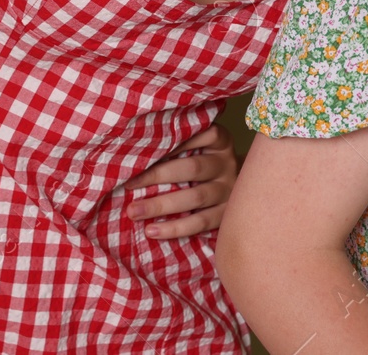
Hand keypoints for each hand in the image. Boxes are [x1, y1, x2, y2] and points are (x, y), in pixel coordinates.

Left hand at [121, 122, 239, 238]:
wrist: (240, 189)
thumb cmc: (204, 163)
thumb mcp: (200, 148)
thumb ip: (177, 145)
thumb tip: (133, 152)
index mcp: (220, 141)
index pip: (198, 135)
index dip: (172, 143)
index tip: (141, 152)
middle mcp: (227, 164)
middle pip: (193, 168)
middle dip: (157, 176)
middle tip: (128, 185)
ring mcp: (230, 190)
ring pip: (196, 197)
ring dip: (162, 205)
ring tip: (134, 212)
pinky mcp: (227, 214)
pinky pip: (201, 222)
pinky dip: (175, 227)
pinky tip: (152, 231)